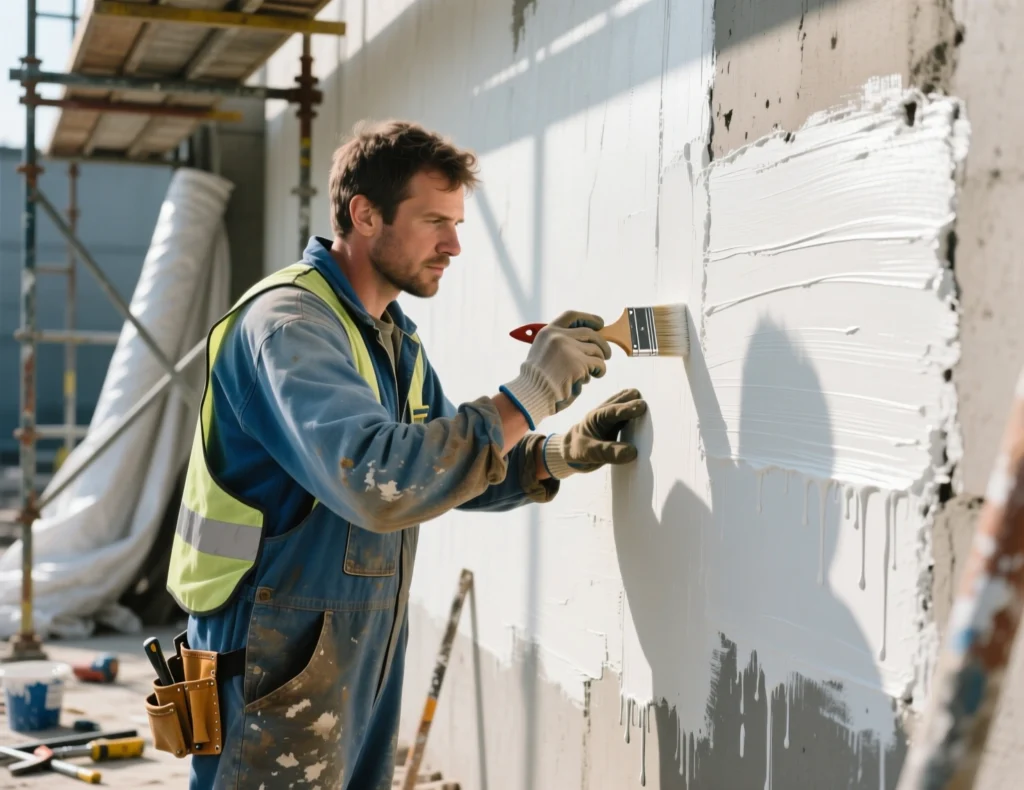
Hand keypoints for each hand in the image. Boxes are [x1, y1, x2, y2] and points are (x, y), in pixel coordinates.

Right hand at [500, 310, 611, 428]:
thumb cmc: (538, 379)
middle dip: (602, 344)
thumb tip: (588, 340)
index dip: (589, 318)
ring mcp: (569, 349)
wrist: (532, 394)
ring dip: (598, 362)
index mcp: (548, 332)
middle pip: (590, 333)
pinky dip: (599, 371)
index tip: (600, 323)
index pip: (572, 316)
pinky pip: (598, 365)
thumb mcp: (543, 352)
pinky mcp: (578, 364)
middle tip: (607, 354)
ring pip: (597, 350)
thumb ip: (560, 344)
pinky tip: (593, 376)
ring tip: (593, 372)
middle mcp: (559, 337)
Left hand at [542, 388, 646, 477]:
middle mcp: (604, 415)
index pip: (612, 411)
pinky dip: (634, 415)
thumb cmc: (578, 450)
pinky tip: (644, 414)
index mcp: (595, 417)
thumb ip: (609, 452)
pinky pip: (626, 418)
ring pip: (623, 407)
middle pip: (619, 403)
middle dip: (632, 401)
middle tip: (647, 402)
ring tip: (647, 403)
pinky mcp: (615, 427)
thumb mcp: (590, 453)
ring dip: (633, 404)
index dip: (627, 409)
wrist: (572, 453)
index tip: (641, 407)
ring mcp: (610, 420)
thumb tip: (633, 451)